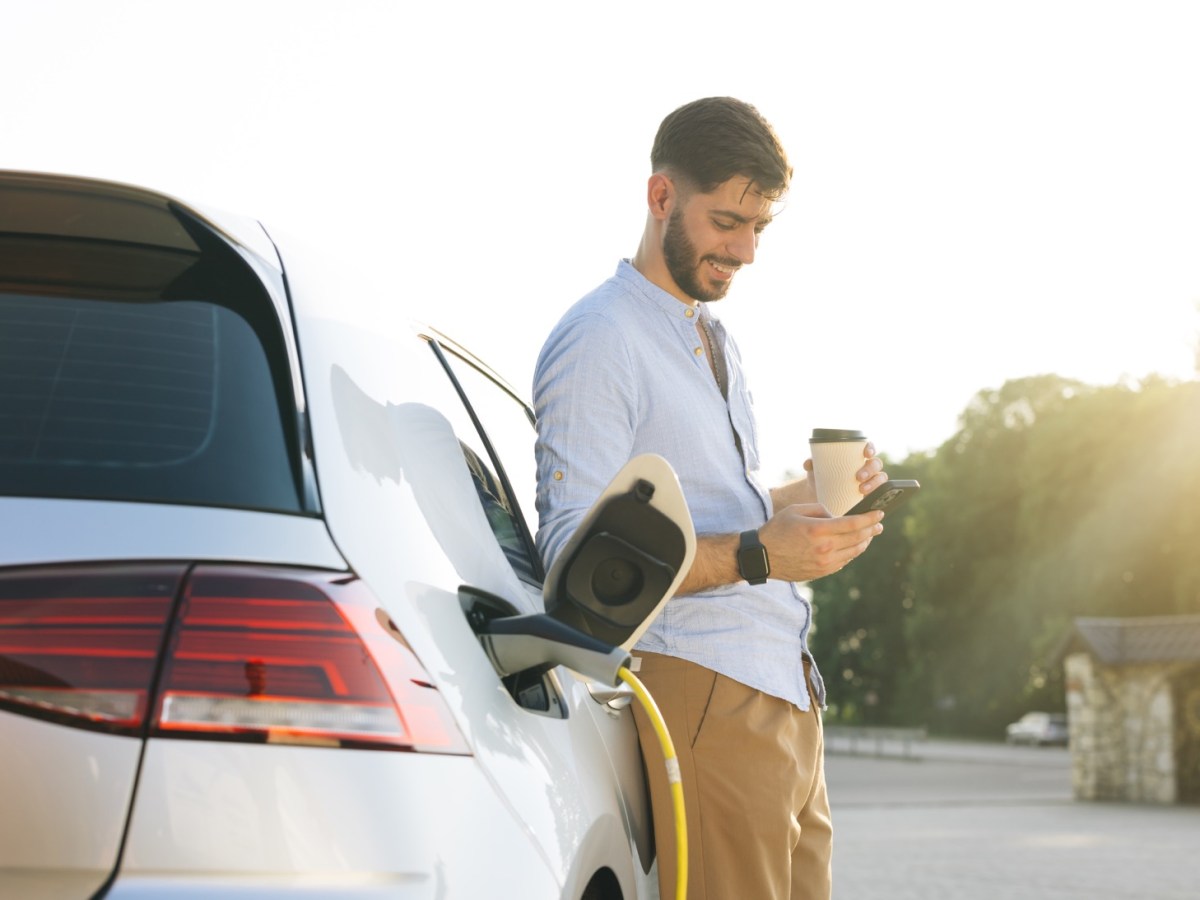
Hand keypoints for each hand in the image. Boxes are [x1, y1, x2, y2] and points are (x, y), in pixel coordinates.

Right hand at [759, 502, 883, 582]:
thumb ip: (819, 509)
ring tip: (870, 535)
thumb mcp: (795, 510)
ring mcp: (824, 562)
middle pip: (858, 538)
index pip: (853, 524)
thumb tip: (836, 516)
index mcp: (818, 530)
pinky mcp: (821, 572)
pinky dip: (852, 553)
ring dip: (865, 542)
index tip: (879, 513)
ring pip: (854, 552)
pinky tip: (853, 546)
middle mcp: (824, 548)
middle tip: (879, 524)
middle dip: (872, 529)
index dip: (869, 518)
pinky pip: (844, 562)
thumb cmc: (777, 530)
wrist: (762, 557)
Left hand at [801, 441, 888, 504]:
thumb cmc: (821, 474)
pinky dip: (878, 496)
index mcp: (857, 456)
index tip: (866, 453)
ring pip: (880, 478)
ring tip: (862, 490)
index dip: (871, 448)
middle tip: (858, 477)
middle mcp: (867, 466)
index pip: (868, 448)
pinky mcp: (870, 494)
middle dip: (870, 470)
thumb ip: (811, 463)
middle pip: (876, 464)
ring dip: (874, 483)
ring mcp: (870, 480)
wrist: (820, 492)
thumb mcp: (816, 469)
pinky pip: (880, 494)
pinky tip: (870, 500)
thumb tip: (808, 463)